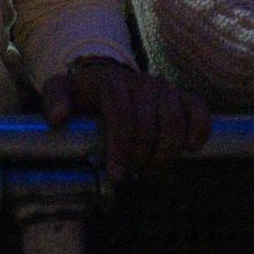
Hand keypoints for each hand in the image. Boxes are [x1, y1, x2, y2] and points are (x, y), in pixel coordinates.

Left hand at [41, 59, 210, 180]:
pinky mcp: (181, 95)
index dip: (121, 147)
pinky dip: (199, 128)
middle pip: (149, 124)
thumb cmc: (84, 92)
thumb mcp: (61, 89)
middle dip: (141, 157)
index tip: (117, 175)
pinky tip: (190, 148)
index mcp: (111, 81)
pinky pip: (198, 108)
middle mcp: (141, 82)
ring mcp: (164, 88)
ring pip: (174, 120)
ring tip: (150, 171)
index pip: (121, 113)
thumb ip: (54, 99)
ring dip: (165, 153)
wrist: (108, 77)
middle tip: (130, 176)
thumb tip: (58, 119)